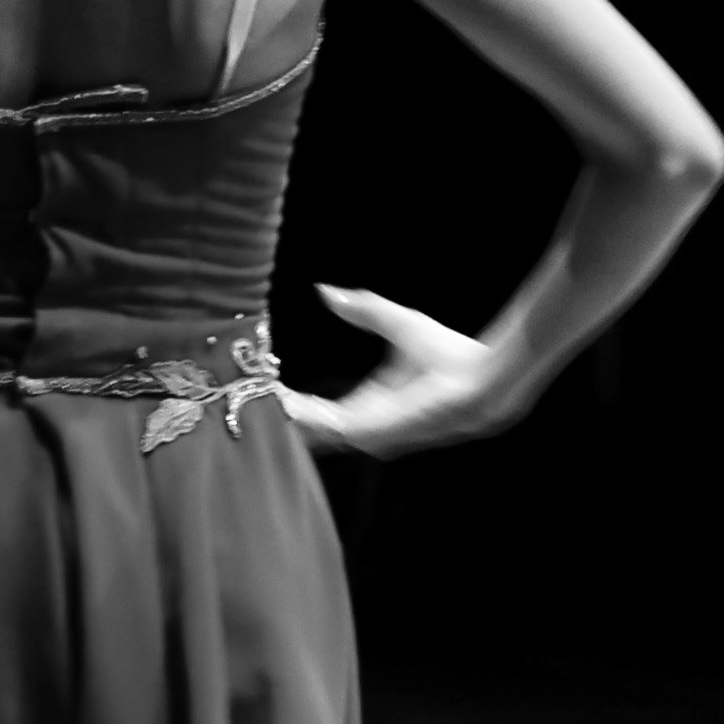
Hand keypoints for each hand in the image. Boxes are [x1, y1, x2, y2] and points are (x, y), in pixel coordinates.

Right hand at [274, 285, 516, 456]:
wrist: (481, 377)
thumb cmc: (449, 355)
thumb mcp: (394, 323)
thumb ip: (361, 309)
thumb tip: (325, 290)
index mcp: (368, 405)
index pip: (317, 411)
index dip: (288, 399)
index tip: (262, 382)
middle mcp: (364, 426)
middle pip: (308, 428)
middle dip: (277, 414)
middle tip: (242, 395)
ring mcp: (370, 433)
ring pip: (313, 432)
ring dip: (285, 418)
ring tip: (253, 400)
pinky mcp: (378, 432)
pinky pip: (332, 429)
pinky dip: (306, 419)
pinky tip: (284, 405)